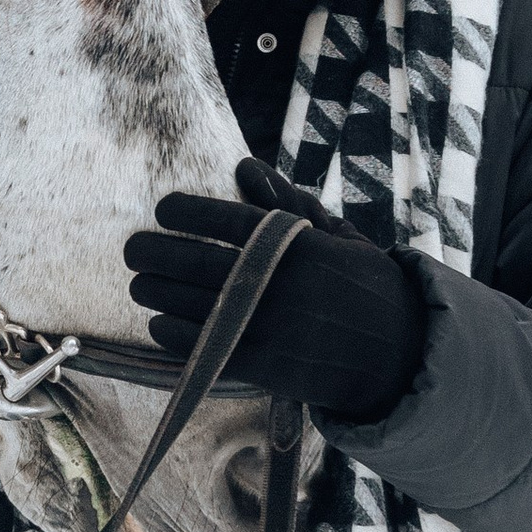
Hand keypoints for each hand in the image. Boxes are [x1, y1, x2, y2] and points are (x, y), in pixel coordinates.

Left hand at [124, 156, 425, 422]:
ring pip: (191, 304)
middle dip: (154, 252)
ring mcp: (269, 324)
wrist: (397, 353)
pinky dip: (173, 333)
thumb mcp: (337, 236)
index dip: (185, 211)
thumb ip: (287, 203)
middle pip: (195, 260)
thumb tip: (245, 166)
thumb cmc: (364, 285)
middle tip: (134, 250)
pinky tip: (160, 323)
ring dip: (156, 292)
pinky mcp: (264, 365)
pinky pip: (203, 345)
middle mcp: (279, 280)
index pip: (224, 218)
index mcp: (297, 242)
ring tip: (141, 284)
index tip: (164, 209)